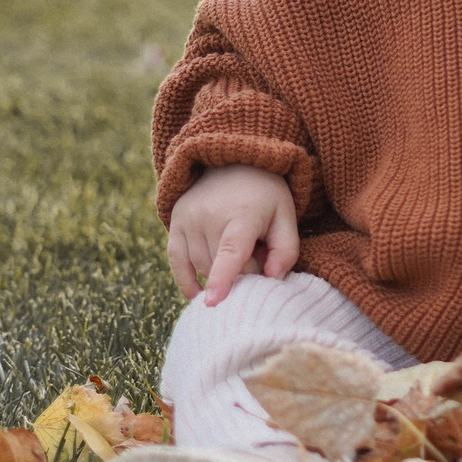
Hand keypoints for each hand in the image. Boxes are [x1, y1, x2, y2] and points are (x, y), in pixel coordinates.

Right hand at [166, 165, 299, 305]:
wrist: (233, 160)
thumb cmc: (265, 194)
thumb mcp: (286, 215)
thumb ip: (286, 249)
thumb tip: (271, 279)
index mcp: (243, 213)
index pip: (231, 251)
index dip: (223, 277)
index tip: (213, 301)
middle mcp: (210, 215)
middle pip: (220, 265)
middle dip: (241, 272)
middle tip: (255, 255)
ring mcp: (189, 218)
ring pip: (201, 266)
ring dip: (219, 273)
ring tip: (238, 255)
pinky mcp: (176, 222)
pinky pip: (176, 260)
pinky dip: (186, 280)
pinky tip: (198, 295)